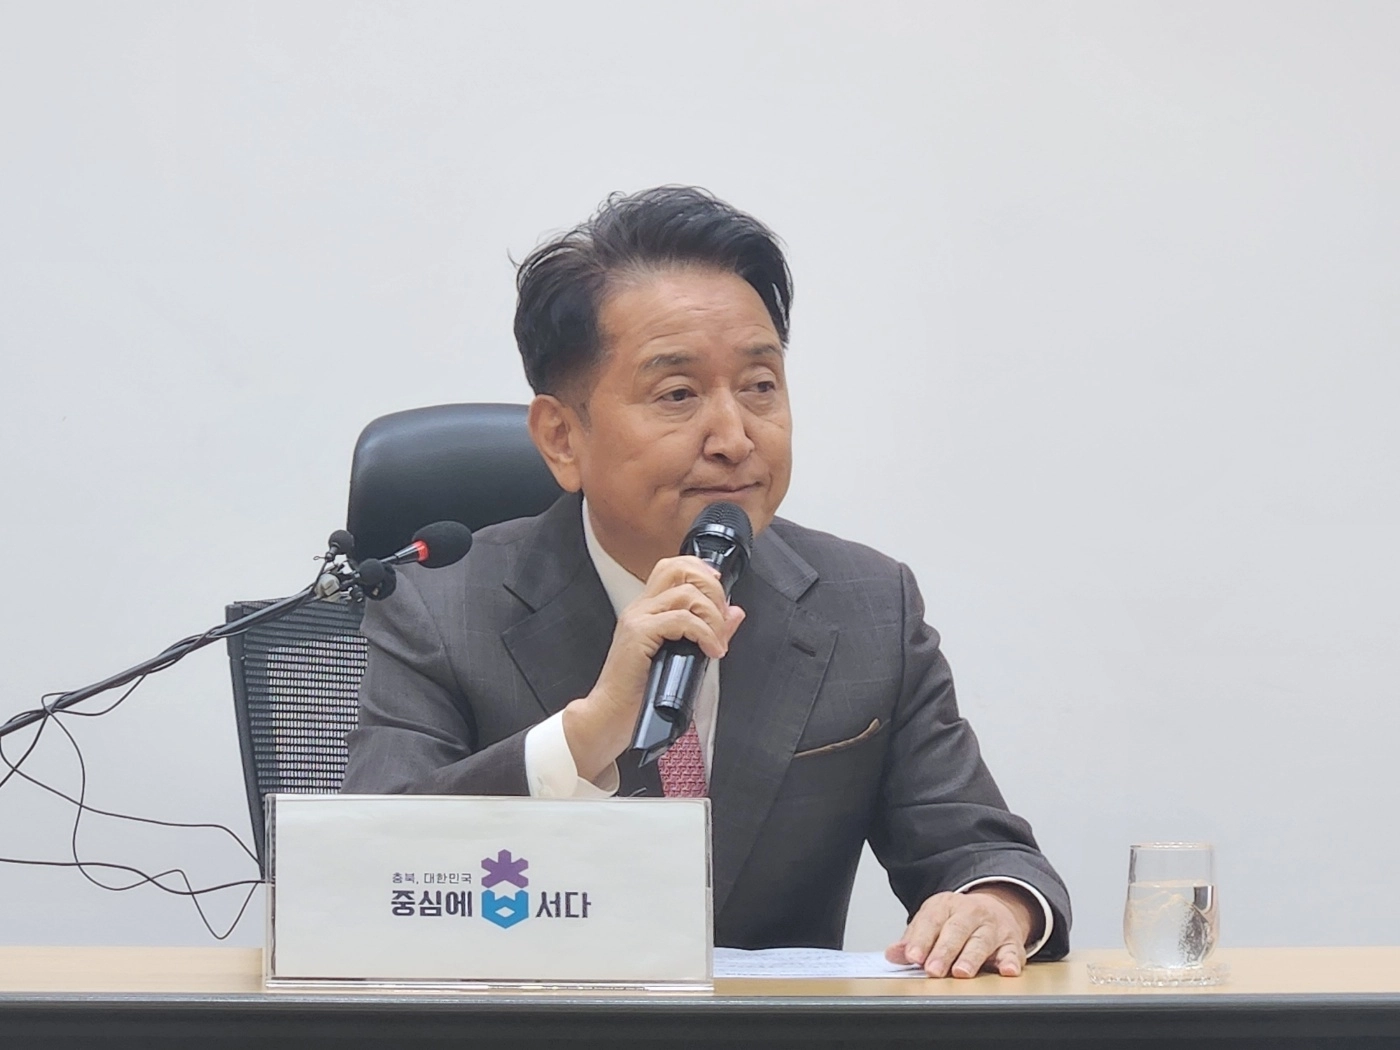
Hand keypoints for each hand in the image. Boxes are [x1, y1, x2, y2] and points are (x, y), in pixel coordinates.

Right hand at [562, 555, 744, 779]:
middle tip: (723, 617)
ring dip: (712, 616)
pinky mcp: (639, 635)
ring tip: (717, 642)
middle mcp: (640, 609)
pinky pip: (682, 620)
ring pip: (685, 594)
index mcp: (647, 610)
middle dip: (711, 588)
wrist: (610, 717)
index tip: (720, 591)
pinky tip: (710, 652)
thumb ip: (708, 631)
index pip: (673, 568)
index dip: (701, 570)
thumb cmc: (639, 694)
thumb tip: (734, 613)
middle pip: (678, 569)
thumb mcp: (682, 656)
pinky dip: (705, 634)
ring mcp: (637, 620)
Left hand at [885, 885, 1038, 977]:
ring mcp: (992, 927)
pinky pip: (1013, 952)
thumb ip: (913, 939)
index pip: (931, 921)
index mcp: (945, 906)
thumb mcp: (932, 922)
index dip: (921, 940)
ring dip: (970, 957)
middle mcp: (970, 913)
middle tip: (933, 970)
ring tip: (961, 972)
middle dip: (944, 951)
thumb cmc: (957, 920)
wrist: (995, 906)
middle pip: (956, 931)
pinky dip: (1011, 961)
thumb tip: (893, 954)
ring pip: (982, 941)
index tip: (913, 956)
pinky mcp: (1012, 942)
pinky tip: (1007, 970)